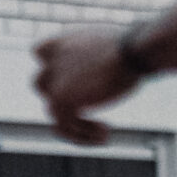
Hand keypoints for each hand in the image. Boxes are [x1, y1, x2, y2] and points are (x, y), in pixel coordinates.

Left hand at [33, 27, 140, 146]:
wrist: (134, 50)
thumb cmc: (136, 46)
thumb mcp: (112, 49)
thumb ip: (96, 62)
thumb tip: (108, 73)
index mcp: (65, 41)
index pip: (40, 52)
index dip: (52, 69)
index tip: (75, 83)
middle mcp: (54, 59)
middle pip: (42, 85)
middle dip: (61, 100)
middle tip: (87, 112)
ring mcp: (55, 79)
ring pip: (54, 112)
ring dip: (77, 127)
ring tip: (104, 133)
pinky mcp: (61, 98)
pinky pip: (65, 126)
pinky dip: (84, 135)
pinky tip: (106, 135)